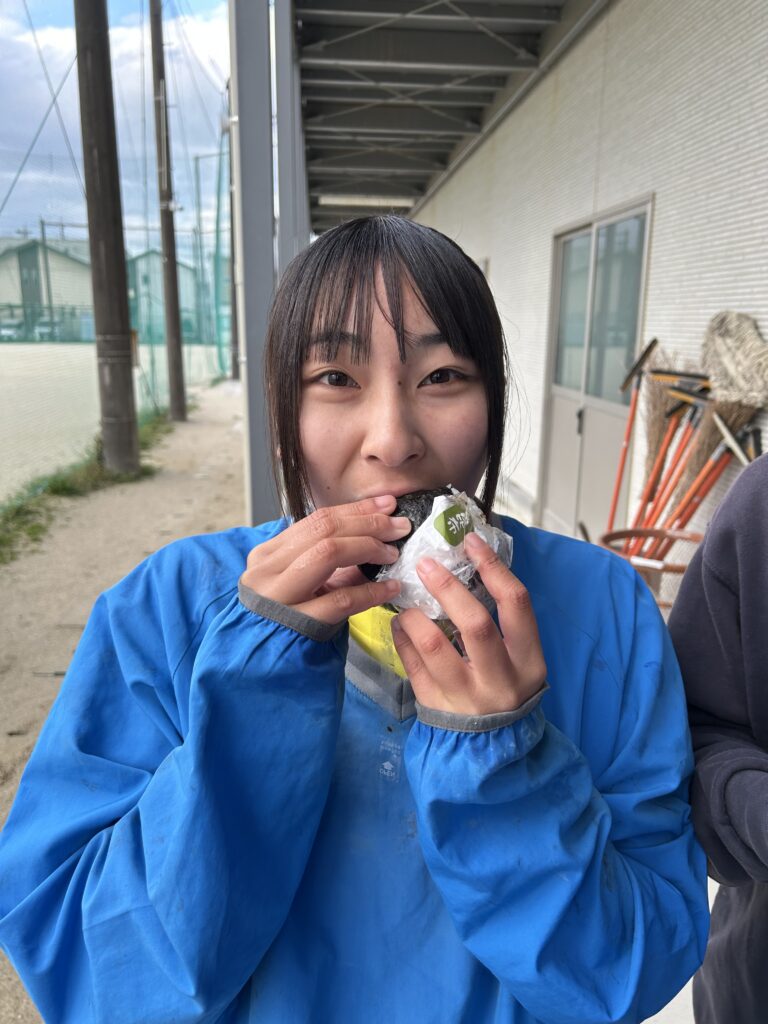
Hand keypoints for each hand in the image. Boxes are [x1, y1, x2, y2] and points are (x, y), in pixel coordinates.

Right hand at [240, 496, 409, 624]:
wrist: (253, 669)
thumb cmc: (280, 624)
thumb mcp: (296, 586)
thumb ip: (324, 563)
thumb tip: (372, 538)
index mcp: (267, 555)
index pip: (317, 520)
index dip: (357, 510)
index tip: (387, 505)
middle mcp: (268, 570)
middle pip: (325, 531)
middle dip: (368, 524)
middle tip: (399, 527)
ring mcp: (278, 596)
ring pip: (328, 554)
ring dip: (368, 548)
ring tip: (392, 554)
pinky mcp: (296, 624)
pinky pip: (340, 600)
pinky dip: (370, 591)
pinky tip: (390, 588)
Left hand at [391, 532, 546, 715]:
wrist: (491, 749)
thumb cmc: (505, 685)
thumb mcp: (519, 658)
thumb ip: (502, 620)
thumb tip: (468, 564)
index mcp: (528, 660)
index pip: (516, 603)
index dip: (493, 567)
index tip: (470, 542)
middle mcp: (500, 679)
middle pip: (475, 623)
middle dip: (447, 587)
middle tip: (425, 564)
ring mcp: (466, 697)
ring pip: (434, 646)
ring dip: (415, 615)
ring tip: (405, 600)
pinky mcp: (436, 707)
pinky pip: (412, 666)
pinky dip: (402, 638)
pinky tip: (399, 621)